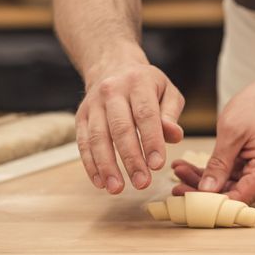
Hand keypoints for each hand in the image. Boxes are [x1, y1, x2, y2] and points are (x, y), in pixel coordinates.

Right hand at [76, 62, 184, 193]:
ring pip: (97, 137)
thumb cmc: (146, 85)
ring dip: (107, 166)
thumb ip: (171, 113)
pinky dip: (90, 164)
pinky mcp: (80, 116)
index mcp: (138, 83)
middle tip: (142, 183)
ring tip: (117, 188)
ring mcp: (93, 104)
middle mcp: (112, 91)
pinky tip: (100, 182)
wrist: (112, 66)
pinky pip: (83, 143)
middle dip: (131, 158)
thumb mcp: (167, 91)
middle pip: (120, 128)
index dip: (151, 140)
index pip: (145, 114)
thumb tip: (174, 135)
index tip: (158, 165)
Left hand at [172, 76, 254, 203]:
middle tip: (176, 186)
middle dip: (204, 191)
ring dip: (204, 181)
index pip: (240, 197)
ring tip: (179, 171)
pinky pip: (232, 176)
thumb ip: (219, 164)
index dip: (213, 202)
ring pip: (230, 186)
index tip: (188, 199)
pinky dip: (213, 172)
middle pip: (234, 194)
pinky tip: (189, 167)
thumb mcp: (232, 132)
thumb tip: (206, 190)